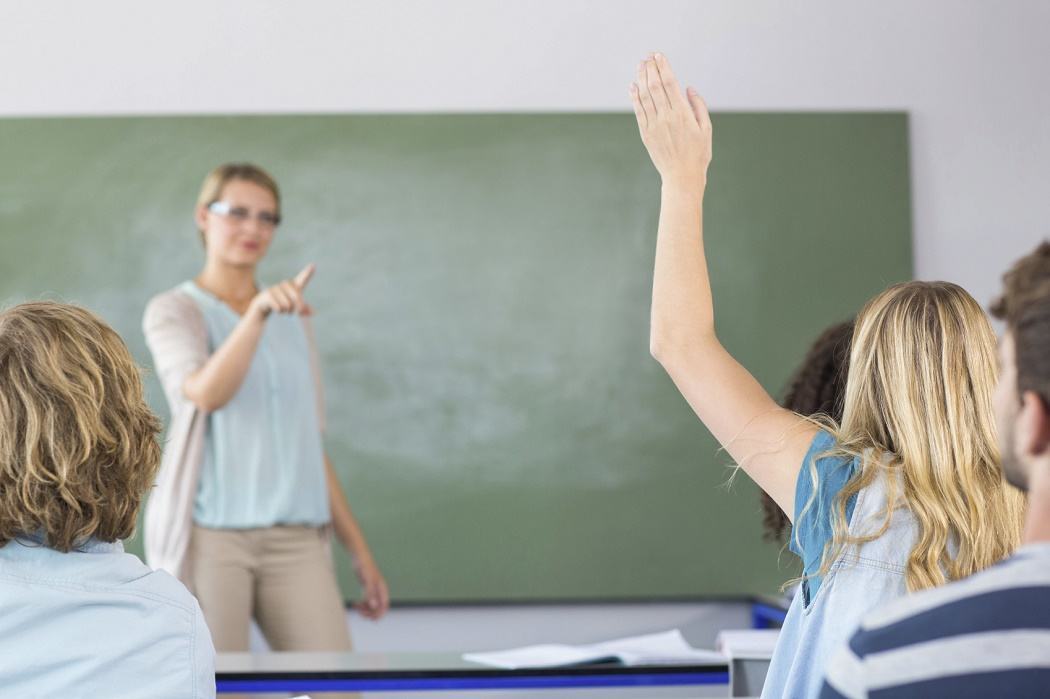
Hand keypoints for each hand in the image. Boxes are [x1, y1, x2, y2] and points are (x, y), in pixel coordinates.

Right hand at [248, 263, 315, 318]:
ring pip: (287, 304)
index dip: (307, 273)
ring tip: (284, 309)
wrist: (262, 307)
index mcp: (293, 286)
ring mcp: (275, 288)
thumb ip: (304, 310)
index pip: (302, 278)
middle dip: (298, 306)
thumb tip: (312, 312)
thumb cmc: (281, 305)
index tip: (313, 265)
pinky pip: (279, 306)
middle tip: (297, 312)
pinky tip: (276, 309)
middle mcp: (285, 285)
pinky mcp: (267, 294)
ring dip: (287, 310)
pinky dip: (280, 311)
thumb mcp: (294, 308)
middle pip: (296, 296)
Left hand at [353, 553, 389, 619]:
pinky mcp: (367, 589)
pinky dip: (361, 605)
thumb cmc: (364, 565)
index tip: (369, 618)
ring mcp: (373, 590)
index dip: (379, 614)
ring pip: (371, 606)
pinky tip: (355, 604)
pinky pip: (366, 601)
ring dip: (364, 609)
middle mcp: (379, 590)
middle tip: (360, 612)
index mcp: (382, 589)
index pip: (384, 606)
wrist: (359, 555)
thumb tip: (373, 607)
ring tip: (356, 607)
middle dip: (370, 613)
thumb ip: (370, 593)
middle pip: (378, 608)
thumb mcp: (366, 580)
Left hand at [630, 53, 711, 188]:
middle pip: (655, 86)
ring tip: (641, 65)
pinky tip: (632, 86)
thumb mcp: (706, 128)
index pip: (670, 83)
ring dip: (641, 78)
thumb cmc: (698, 153)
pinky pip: (638, 111)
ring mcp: (654, 126)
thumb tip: (687, 88)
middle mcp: (666, 117)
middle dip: (651, 68)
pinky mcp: (646, 134)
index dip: (663, 67)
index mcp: (683, 114)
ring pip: (644, 96)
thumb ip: (698, 106)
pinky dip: (634, 97)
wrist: (682, 177)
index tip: (659, 55)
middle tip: (649, 56)